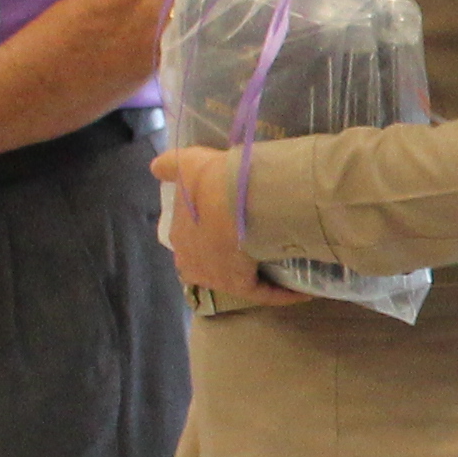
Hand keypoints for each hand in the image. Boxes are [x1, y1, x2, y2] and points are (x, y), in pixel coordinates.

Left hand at [152, 147, 275, 300]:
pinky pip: (264, 292)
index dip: (210, 234)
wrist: (232, 195)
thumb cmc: (208, 180)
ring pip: (240, 278)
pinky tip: (301, 291)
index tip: (228, 226)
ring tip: (280, 262)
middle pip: (214, 264)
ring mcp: (216, 278)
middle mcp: (192, 264)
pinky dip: (282, 292)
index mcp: (179, 237)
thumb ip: (169, 165)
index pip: (192, 242)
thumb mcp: (185, 164)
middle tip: (255, 245)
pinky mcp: (242, 287)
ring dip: (257, 273)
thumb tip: (156, 168)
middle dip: (231, 258)